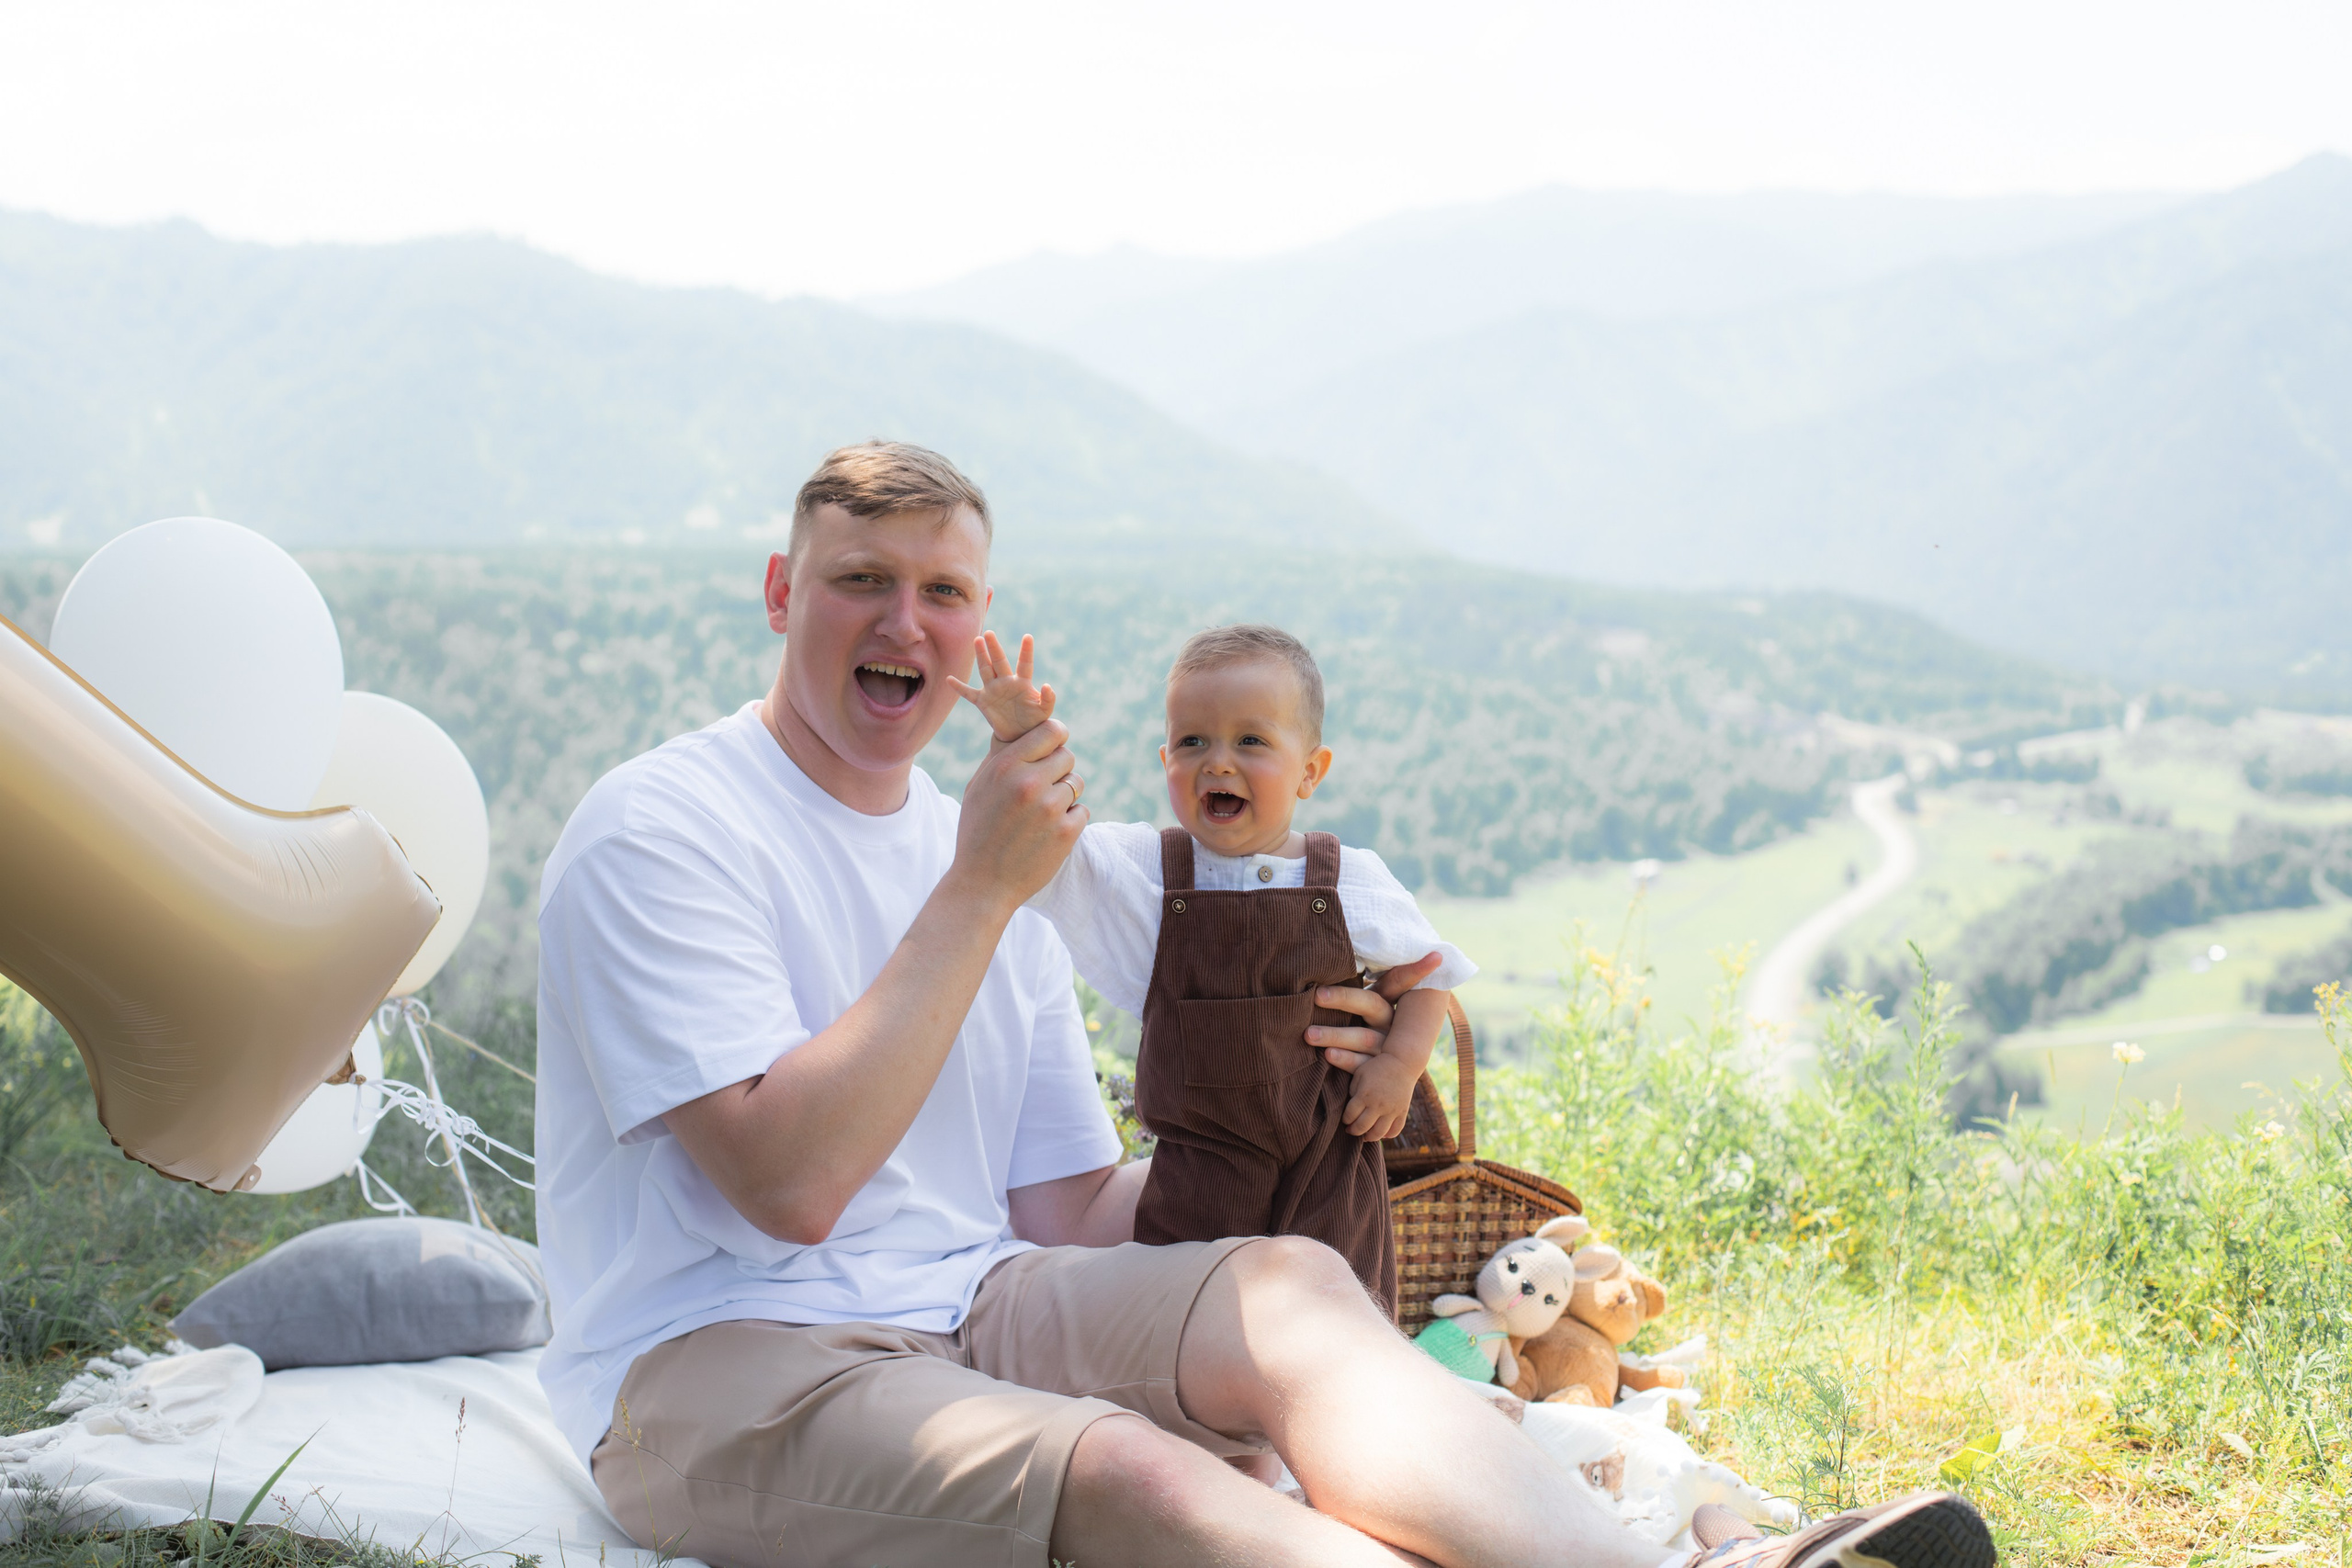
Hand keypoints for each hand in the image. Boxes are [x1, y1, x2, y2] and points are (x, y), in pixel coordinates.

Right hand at [946, 631, 1056, 743]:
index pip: (1025, 664)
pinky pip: (968, 693)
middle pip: (999, 661)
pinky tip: (949, 679)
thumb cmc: (1034, 720)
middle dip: (994, 648)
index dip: (1026, 651)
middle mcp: (1006, 682)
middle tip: (989, 633)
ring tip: (977, 640)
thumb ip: (1048, 699)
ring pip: (985, 670)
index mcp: (1022, 683)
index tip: (1028, 637)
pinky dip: (959, 687)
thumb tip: (1046, 685)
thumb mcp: (1044, 711)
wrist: (1019, 734)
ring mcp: (993, 690)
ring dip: (981, 656)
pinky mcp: (983, 702)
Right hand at [950, 714, 1085, 908]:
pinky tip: (1048, 833)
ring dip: (1066, 796)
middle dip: (1059, 770)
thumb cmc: (978, 831)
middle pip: (1067, 757)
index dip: (1056, 737)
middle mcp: (1030, 782)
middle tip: (1043, 789)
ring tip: (1042, 814)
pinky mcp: (1066, 832)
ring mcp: (1050, 808)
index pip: (1051, 731)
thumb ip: (1001, 755)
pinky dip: (1070, 820)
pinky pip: (1082, 811)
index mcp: (1006, 766)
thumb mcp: (978, 787)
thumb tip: (1018, 726)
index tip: (1054, 747)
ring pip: (1077, 784)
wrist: (982, 883)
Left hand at [1304, 951, 1442, 1069]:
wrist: (1374, 1078)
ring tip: (1309, 1034)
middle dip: (1343, 998)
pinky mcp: (1376, 1073)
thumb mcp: (1365, 1008)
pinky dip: (1345, 1059)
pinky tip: (1328, 1055)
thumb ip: (1357, 985)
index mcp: (1391, 1003)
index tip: (1432, 957)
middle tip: (1317, 995)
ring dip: (1335, 1034)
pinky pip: (1363, 1066)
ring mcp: (1386, 1049)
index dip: (1416, 968)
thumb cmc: (1360, 1029)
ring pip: (1364, 1038)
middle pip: (1372, 1005)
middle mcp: (1392, 1024)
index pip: (1399, 980)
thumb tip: (1332, 945)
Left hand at [1341, 1052, 1420, 1140]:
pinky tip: (1381, 1133)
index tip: (1345, 1120)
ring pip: (1378, 1133)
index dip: (1345, 1120)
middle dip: (1353, 1131)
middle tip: (1350, 1130)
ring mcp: (1391, 1110)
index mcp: (1364, 1094)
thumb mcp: (1359, 1073)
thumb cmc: (1377, 1066)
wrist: (1403, 1062)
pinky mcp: (1402, 1112)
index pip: (1350, 1115)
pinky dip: (1387, 1135)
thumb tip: (1350, 1109)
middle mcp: (1378, 1105)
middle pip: (1362, 1127)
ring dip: (1369, 1137)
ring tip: (1364, 1135)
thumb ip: (1352, 1090)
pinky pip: (1395, 1131)